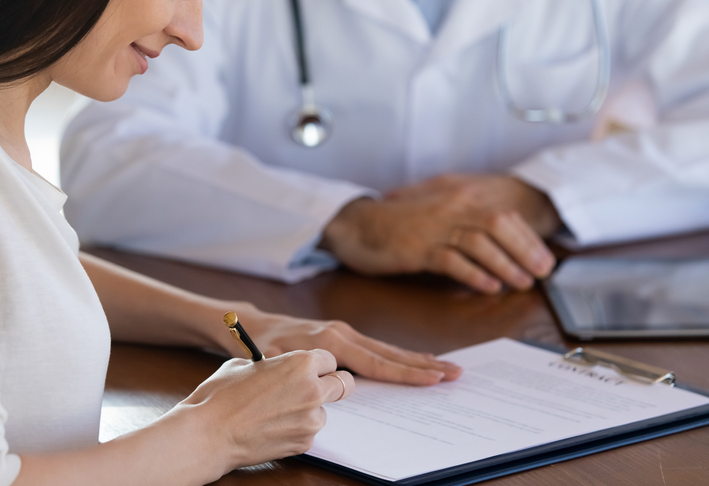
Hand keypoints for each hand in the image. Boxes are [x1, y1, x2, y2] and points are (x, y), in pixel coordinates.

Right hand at [176, 349, 351, 473]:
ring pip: (324, 411)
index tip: (312, 369)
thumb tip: (277, 366)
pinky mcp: (304, 443)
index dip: (319, 364)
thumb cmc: (222, 395)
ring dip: (310, 410)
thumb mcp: (245, 364)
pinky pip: (309, 431)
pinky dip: (297, 429)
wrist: (209, 433)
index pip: (330, 359)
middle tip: (317, 387)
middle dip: (333, 384)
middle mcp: (313, 390)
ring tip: (278, 411)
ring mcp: (311, 420)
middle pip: (344, 384)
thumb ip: (272, 363)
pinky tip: (272, 427)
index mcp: (301, 363)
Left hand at [234, 307, 461, 385]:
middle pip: (391, 353)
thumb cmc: (259, 346)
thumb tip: (327, 383)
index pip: (376, 362)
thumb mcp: (272, 360)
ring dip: (417, 359)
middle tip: (455, 372)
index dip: (406, 372)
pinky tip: (414, 360)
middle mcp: (342, 333)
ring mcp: (344, 332)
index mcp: (331, 341)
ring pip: (387, 349)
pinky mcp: (342, 335)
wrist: (253, 325)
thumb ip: (299, 370)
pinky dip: (399, 354)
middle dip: (424, 364)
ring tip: (445, 366)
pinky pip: (376, 347)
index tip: (433, 378)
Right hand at [320, 174, 560, 293]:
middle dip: (525, 250)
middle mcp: (450, 208)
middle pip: (498, 225)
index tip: (544, 260)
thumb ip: (465, 223)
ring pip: (480, 242)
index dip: (528, 238)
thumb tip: (499, 243)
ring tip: (522, 283)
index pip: (503, 216)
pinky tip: (489, 286)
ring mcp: (434, 227)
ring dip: (505, 264)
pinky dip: (474, 273)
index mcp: (458, 198)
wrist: (357, 224)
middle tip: (542, 273)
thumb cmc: (399, 224)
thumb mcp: (437, 215)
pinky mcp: (418, 248)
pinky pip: (452, 260)